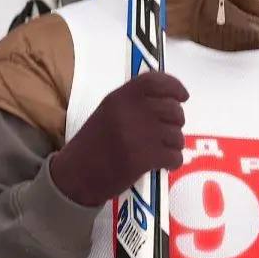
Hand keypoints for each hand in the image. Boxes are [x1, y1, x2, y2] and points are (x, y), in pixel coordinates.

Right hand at [50, 71, 188, 207]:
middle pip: (172, 109)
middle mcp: (130, 111)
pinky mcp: (143, 158)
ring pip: (176, 135)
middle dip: (177, 122)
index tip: (183, 96)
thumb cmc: (92, 145)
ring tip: (163, 150)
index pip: (155, 81)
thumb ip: (132, 103)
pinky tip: (164, 164)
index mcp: (119, 97)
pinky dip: (173, 161)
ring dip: (175, 144)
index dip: (175, 86)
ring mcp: (137, 135)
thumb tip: (167, 100)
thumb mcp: (107, 113)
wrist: (75, 176)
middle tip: (169, 131)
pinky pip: (174, 156)